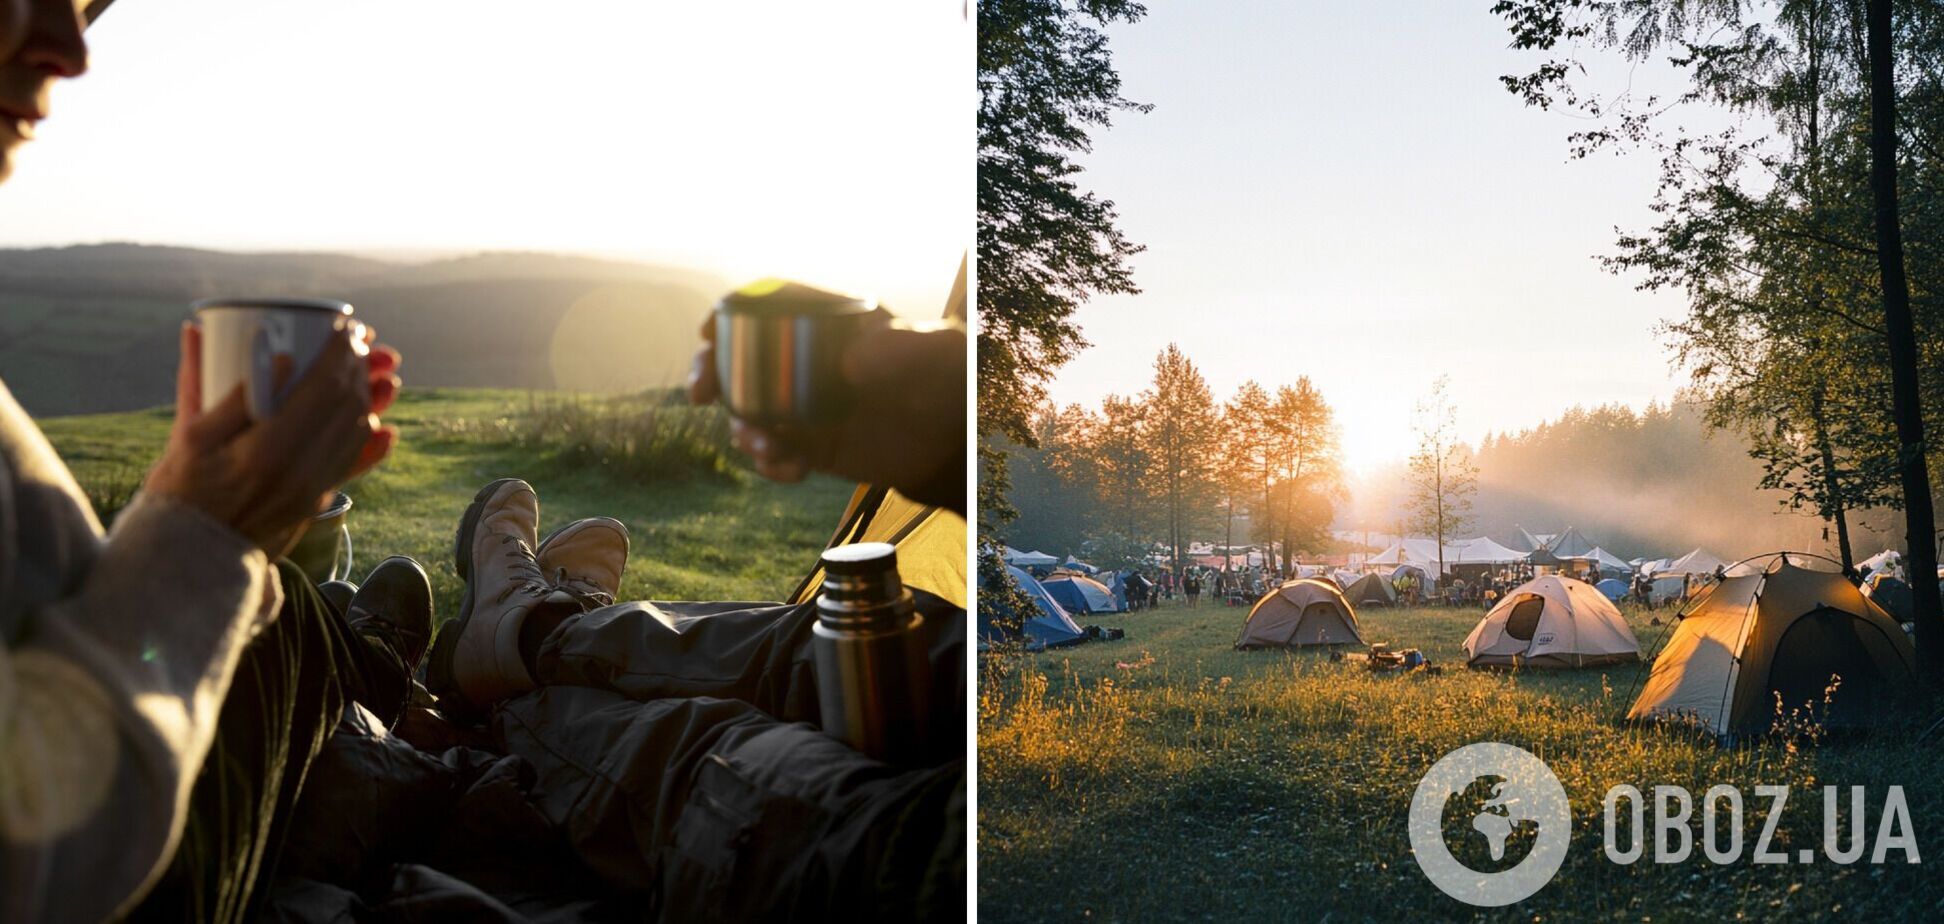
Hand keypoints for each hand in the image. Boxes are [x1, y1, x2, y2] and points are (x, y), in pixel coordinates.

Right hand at [145, 321, 402, 556]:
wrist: (193, 554)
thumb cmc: (182, 490)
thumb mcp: (187, 435)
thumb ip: (201, 382)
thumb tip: (204, 328)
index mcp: (267, 448)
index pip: (323, 386)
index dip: (341, 351)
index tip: (347, 326)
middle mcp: (301, 469)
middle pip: (347, 404)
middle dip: (359, 366)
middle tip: (360, 340)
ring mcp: (314, 487)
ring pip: (357, 430)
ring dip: (369, 395)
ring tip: (372, 368)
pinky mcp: (317, 500)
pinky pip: (354, 463)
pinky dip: (371, 438)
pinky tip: (381, 422)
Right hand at [688, 317, 964, 514]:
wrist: (954, 440)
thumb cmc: (947, 380)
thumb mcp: (935, 355)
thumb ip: (899, 350)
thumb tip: (849, 363)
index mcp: (832, 322)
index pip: (771, 305)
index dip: (732, 312)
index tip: (708, 331)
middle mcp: (808, 360)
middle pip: (741, 357)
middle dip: (710, 372)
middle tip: (702, 394)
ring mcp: (804, 403)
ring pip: (748, 410)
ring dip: (743, 430)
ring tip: (767, 449)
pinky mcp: (810, 443)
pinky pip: (773, 452)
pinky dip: (771, 464)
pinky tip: (792, 472)